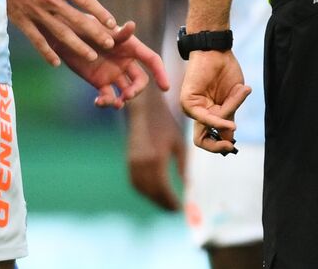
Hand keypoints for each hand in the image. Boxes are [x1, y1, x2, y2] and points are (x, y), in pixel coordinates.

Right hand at [5, 0, 125, 64]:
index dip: (99, 11)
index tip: (112, 21)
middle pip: (76, 19)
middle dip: (94, 33)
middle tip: (110, 44)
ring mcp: (34, 11)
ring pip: (59, 33)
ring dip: (76, 45)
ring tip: (91, 56)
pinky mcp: (19, 19)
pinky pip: (35, 38)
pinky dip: (45, 50)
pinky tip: (56, 62)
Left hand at [47, 26, 170, 108]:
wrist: (63, 34)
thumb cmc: (83, 25)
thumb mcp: (100, 27)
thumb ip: (116, 32)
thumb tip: (132, 26)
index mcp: (130, 46)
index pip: (151, 60)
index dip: (160, 72)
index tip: (165, 87)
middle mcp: (125, 61)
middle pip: (140, 80)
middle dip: (137, 90)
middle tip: (127, 95)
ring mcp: (113, 72)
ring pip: (126, 91)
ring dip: (123, 99)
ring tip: (113, 102)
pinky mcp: (99, 81)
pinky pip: (108, 96)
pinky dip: (106, 102)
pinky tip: (98, 102)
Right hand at [126, 90, 186, 210]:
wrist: (143, 108)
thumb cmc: (165, 123)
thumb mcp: (178, 143)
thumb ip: (183, 166)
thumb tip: (188, 187)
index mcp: (156, 159)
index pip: (164, 189)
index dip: (172, 201)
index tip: (181, 209)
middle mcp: (142, 164)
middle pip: (152, 193)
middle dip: (164, 203)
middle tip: (175, 210)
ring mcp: (132, 163)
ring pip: (142, 190)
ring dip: (154, 199)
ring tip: (167, 203)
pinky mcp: (128, 161)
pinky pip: (135, 183)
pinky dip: (145, 191)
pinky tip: (154, 192)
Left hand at [180, 49, 252, 154]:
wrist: (216, 50)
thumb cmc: (226, 70)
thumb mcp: (234, 96)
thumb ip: (230, 115)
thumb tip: (230, 136)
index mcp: (210, 114)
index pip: (212, 138)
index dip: (222, 145)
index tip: (233, 147)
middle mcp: (198, 114)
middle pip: (202, 141)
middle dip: (217, 147)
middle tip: (229, 146)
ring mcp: (191, 109)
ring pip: (207, 129)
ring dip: (225, 121)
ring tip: (236, 107)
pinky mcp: (187, 103)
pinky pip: (204, 118)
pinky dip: (218, 121)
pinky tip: (229, 121)